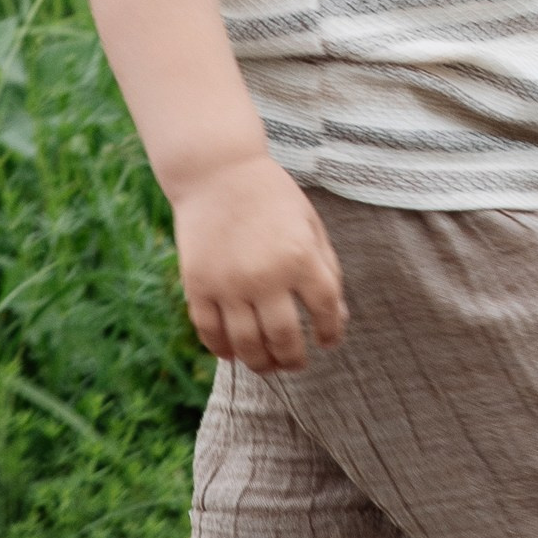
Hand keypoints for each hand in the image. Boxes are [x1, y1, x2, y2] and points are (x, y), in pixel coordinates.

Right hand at [171, 156, 347, 369]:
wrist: (217, 172)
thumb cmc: (272, 197)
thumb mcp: (310, 225)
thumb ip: (327, 269)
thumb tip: (340, 317)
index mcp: (300, 257)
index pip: (325, 310)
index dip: (331, 331)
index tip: (328, 340)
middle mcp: (264, 275)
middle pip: (284, 338)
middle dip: (294, 359)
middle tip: (297, 364)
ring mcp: (228, 283)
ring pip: (246, 344)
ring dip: (261, 363)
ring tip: (269, 366)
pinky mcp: (198, 285)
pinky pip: (210, 331)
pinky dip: (222, 349)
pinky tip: (233, 353)